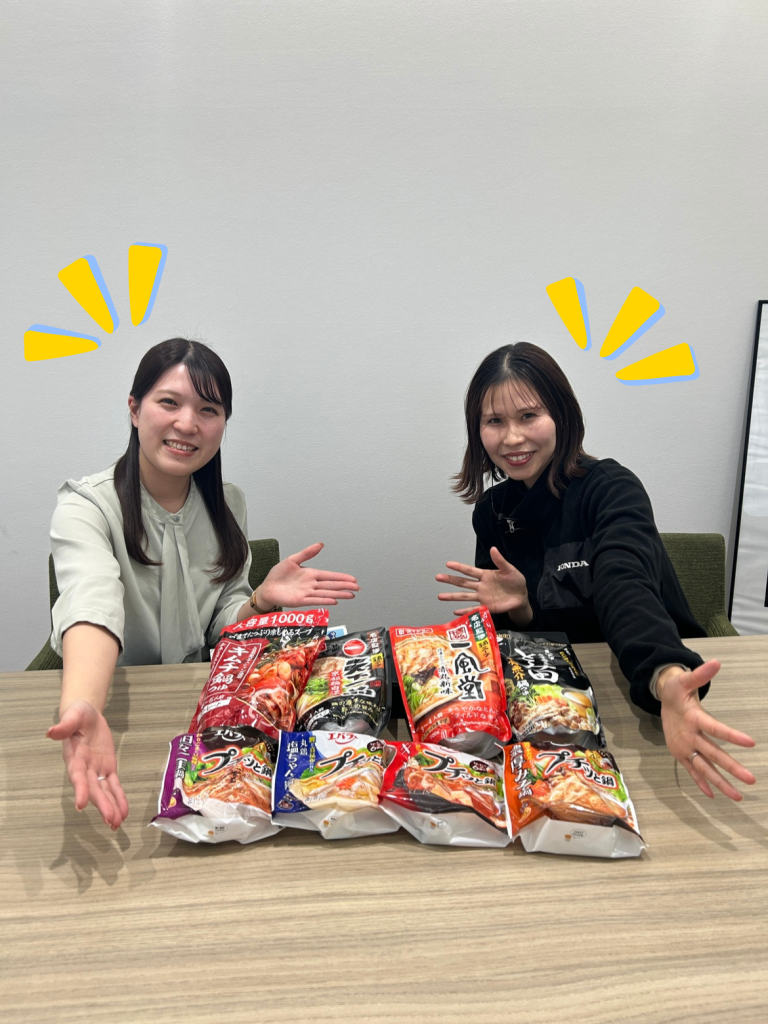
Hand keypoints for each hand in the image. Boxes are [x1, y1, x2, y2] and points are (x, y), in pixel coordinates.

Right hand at [47, 700, 128, 829]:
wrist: (87, 715)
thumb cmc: (77, 716)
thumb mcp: (73, 715)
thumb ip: (65, 725)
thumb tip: (51, 732)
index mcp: (74, 758)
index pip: (78, 776)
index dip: (80, 789)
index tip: (81, 805)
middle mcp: (85, 768)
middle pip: (93, 789)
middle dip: (102, 804)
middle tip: (110, 820)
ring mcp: (97, 770)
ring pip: (104, 791)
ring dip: (111, 807)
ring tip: (117, 824)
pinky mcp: (108, 768)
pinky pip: (114, 785)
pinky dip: (119, 798)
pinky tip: (124, 812)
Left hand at [257, 542, 358, 608]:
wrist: (267, 588)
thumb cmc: (278, 576)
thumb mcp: (292, 560)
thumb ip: (307, 553)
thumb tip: (320, 544)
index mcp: (310, 574)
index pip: (329, 576)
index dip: (341, 577)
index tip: (352, 579)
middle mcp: (311, 584)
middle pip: (331, 585)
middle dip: (344, 586)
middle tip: (357, 587)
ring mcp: (307, 593)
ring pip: (326, 593)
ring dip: (339, 594)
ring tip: (351, 595)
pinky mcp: (300, 600)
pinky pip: (315, 600)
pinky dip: (325, 600)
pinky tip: (334, 601)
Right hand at [435, 546, 531, 622]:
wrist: (522, 597)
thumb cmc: (516, 581)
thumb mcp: (509, 570)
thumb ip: (500, 561)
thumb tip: (493, 548)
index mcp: (485, 575)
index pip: (469, 571)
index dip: (459, 567)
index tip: (448, 564)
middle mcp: (481, 586)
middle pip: (463, 583)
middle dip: (450, 580)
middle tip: (438, 577)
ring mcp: (482, 597)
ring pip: (464, 596)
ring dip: (452, 596)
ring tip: (440, 596)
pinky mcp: (487, 607)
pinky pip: (474, 609)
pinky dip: (465, 611)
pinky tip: (455, 612)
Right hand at [658, 660, 755, 801]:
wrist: (660, 700)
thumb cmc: (677, 690)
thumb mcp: (686, 680)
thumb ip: (701, 674)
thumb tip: (716, 662)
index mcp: (693, 719)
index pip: (715, 728)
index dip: (732, 735)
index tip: (751, 742)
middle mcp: (689, 737)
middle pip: (712, 754)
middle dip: (731, 768)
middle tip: (751, 779)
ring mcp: (684, 748)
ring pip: (704, 769)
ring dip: (721, 783)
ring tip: (738, 796)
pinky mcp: (680, 754)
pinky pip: (692, 771)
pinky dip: (702, 783)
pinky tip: (714, 795)